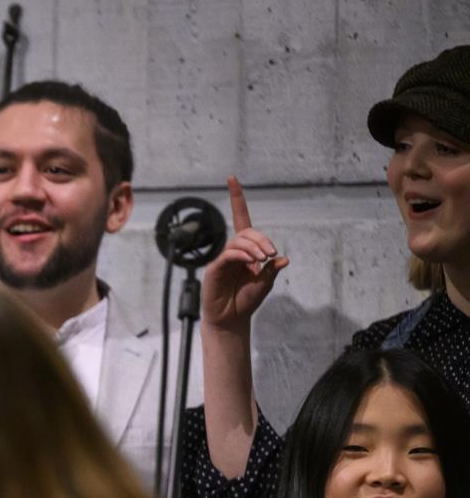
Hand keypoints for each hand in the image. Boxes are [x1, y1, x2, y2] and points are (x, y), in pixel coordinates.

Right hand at [202, 176, 288, 331]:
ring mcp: (223, 259)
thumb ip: (272, 270)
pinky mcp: (215, 268)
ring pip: (239, 241)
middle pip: (247, 231)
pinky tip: (251, 264)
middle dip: (261, 239)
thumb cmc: (246, 300)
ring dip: (254, 248)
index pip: (241, 219)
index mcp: (245, 250)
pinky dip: (243, 256)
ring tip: (261, 261)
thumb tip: (283, 259)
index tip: (231, 178)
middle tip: (270, 254)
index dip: (236, 198)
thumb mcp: (265, 283)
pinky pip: (230, 254)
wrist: (232, 318)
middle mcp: (233, 251)